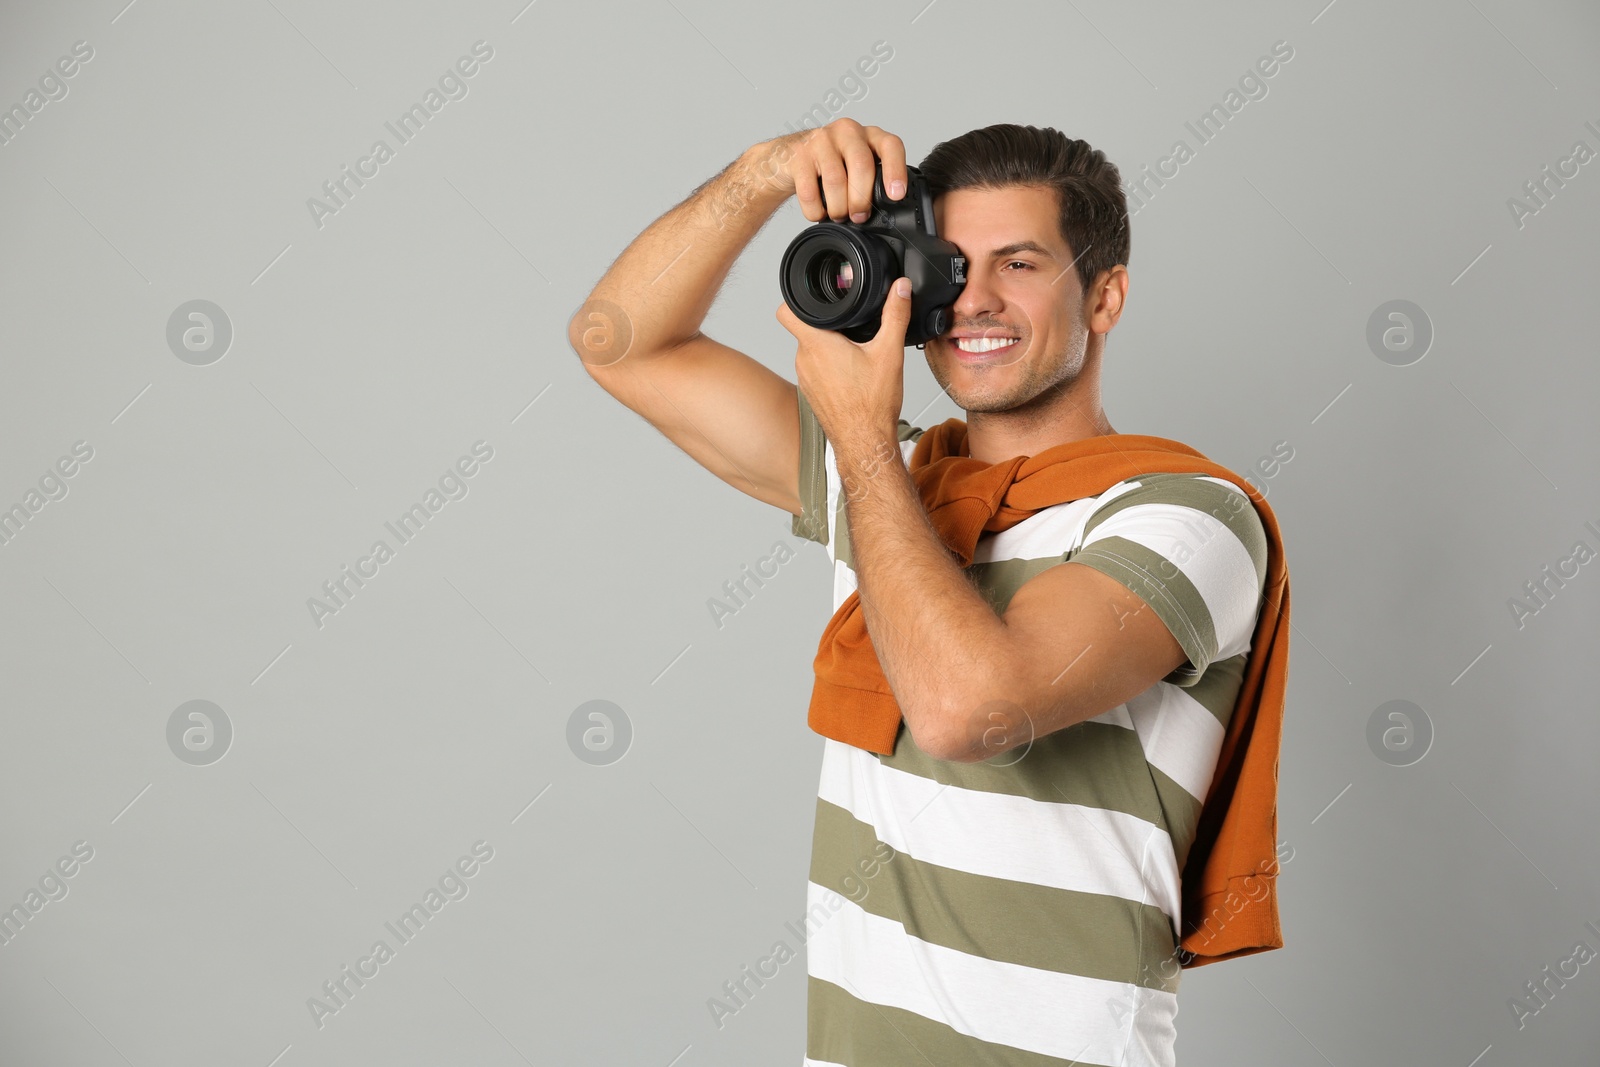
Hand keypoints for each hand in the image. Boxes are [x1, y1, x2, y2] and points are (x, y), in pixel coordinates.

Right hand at [757, 117, 907, 223]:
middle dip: (862, 199)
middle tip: (859, 216)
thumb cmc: (830, 165)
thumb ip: (872, 180)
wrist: (788, 157)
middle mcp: (848, 132)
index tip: (896, 195)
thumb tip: (887, 213)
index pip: (890, 145)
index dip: (895, 170)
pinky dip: (815, 210)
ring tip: (838, 215)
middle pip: (862, 166)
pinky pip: (809, 191)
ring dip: (838, 207)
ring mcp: (822, 140)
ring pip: (836, 180)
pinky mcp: (799, 154)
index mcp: (869, 136)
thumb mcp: (856, 167)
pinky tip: (818, 212)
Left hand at [777, 275, 912, 451]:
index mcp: (817, 345)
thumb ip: (895, 315)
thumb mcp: (889, 353)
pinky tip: (850, 374)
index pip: (786, 312)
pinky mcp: (811, 393)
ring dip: (827, 348)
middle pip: (805, 330)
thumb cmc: (871, 406)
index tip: (814, 299)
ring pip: (811, 351)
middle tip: (849, 331)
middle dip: (826, 326)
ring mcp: (805, 379)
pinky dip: (829, 368)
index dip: (796, 300)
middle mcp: (804, 360)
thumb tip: (901, 289)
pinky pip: (815, 371)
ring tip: (853, 354)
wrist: (864, 442)